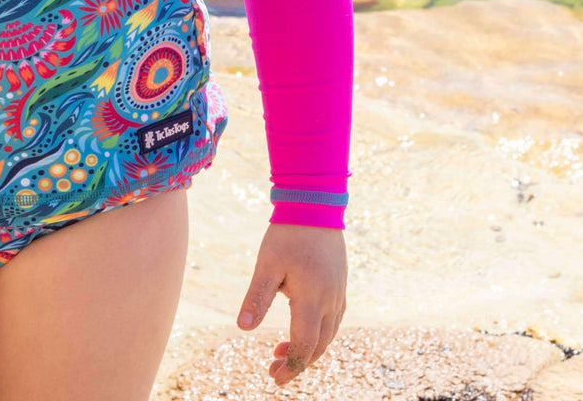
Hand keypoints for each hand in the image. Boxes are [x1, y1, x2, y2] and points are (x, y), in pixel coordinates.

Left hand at [236, 223, 346, 386]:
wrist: (315, 205)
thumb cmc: (288, 234)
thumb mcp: (266, 265)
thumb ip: (257, 297)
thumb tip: (243, 327)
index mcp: (312, 300)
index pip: (304, 346)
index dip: (290, 366)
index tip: (274, 378)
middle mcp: (330, 301)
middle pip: (319, 345)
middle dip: (297, 362)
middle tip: (273, 367)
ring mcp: (338, 292)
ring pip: (329, 334)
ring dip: (309, 348)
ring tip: (282, 350)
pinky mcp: (340, 283)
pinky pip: (334, 319)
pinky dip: (320, 332)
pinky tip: (304, 327)